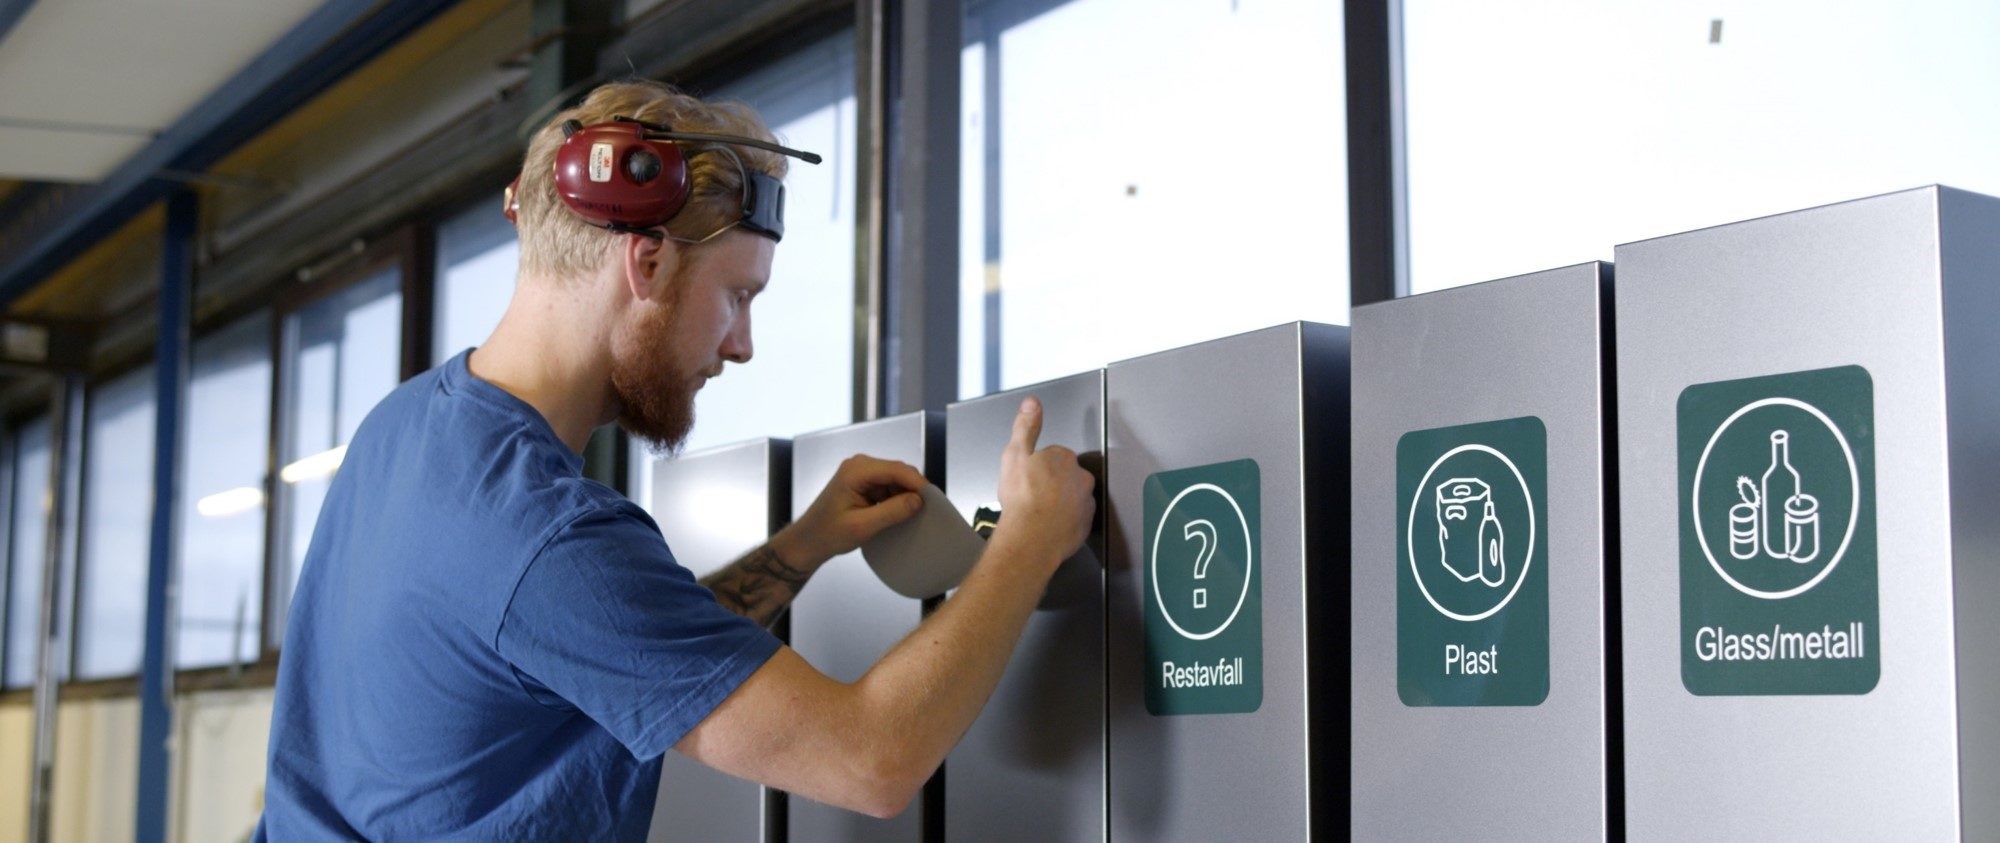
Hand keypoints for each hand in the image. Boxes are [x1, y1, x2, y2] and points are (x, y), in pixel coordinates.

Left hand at [775, 455, 927, 568]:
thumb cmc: (829, 534)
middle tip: (928, 510)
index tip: (934, 500)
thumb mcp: (862, 526)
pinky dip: (897, 498)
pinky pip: (889, 485)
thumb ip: (892, 512)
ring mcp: (862, 472)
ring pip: (896, 478)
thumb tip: (919, 500)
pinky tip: (901, 513)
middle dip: (914, 489)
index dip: (918, 483)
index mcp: (856, 470)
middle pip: (898, 471)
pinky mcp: (864, 482)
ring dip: (906, 495)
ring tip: (916, 514)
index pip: (896, 469)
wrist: (808, 541)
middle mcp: (860, 464)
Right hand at [991, 397, 1095, 573]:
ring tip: (1038, 513)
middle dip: (1050, 483)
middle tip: (1031, 496)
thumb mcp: (1015, 455)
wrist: (1030, 539)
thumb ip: (1026, 426)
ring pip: (1070, 497)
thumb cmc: (1022, 498)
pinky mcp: (1086, 524)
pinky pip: (1075, 518)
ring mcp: (1085, 502)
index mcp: (1064, 458)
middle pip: (1064, 476)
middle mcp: (1080, 478)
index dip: (1037, 467)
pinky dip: (1064, 520)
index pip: (1053, 455)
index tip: (1027, 478)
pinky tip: (1047, 525)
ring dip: (1058, 502)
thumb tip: (1032, 403)